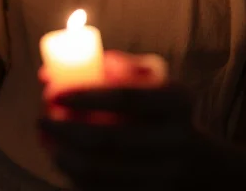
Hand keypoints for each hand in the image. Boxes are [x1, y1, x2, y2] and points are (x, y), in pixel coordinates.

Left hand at [39, 51, 195, 189]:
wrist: (204, 168)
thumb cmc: (165, 113)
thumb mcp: (156, 83)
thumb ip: (115, 68)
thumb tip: (55, 70)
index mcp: (177, 101)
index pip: (127, 97)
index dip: (86, 95)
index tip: (53, 90)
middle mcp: (176, 140)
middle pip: (110, 138)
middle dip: (66, 128)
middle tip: (41, 118)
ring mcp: (165, 177)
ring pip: (101, 171)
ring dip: (65, 155)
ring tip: (45, 139)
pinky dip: (76, 177)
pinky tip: (62, 159)